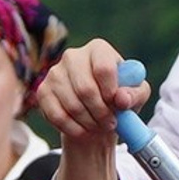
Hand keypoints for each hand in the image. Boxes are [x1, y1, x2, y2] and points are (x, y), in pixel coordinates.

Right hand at [31, 39, 147, 151]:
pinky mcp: (42, 91)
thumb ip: (135, 94)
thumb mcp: (136, 96)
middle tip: (110, 123)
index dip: (111, 91)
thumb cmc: (118, 100)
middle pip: (86, 88)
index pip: (103, 67)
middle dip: (101, 112)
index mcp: (98, 49)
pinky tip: (83, 130)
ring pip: (72, 105)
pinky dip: (74, 128)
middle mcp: (73, 56)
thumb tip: (122, 99)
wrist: (94, 114)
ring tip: (99, 126)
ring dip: (89, 122)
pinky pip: (57, 115)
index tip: (118, 106)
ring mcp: (55, 72)